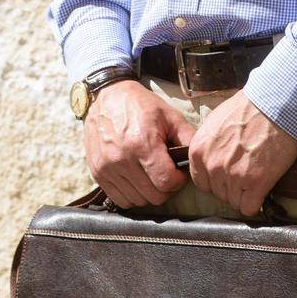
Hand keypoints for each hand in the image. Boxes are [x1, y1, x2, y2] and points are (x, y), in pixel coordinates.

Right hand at [84, 80, 193, 206]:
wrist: (106, 96)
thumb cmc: (140, 105)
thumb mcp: (169, 116)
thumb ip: (188, 139)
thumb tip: (199, 161)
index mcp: (142, 143)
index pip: (166, 182)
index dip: (178, 181)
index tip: (178, 173)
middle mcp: (122, 158)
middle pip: (153, 196)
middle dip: (166, 189)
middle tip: (167, 175)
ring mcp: (107, 168)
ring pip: (138, 201)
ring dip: (149, 193)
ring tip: (151, 176)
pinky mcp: (97, 172)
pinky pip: (120, 199)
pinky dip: (132, 195)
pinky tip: (137, 181)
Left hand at [187, 91, 296, 214]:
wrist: (274, 105)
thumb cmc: (248, 108)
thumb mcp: (215, 123)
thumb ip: (208, 146)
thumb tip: (210, 159)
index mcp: (198, 151)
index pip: (201, 183)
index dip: (216, 181)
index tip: (228, 174)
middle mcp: (212, 166)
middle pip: (219, 194)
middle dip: (232, 187)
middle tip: (247, 171)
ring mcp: (233, 176)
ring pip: (234, 202)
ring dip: (245, 194)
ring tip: (257, 176)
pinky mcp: (255, 183)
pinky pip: (249, 208)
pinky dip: (256, 202)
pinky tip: (262, 189)